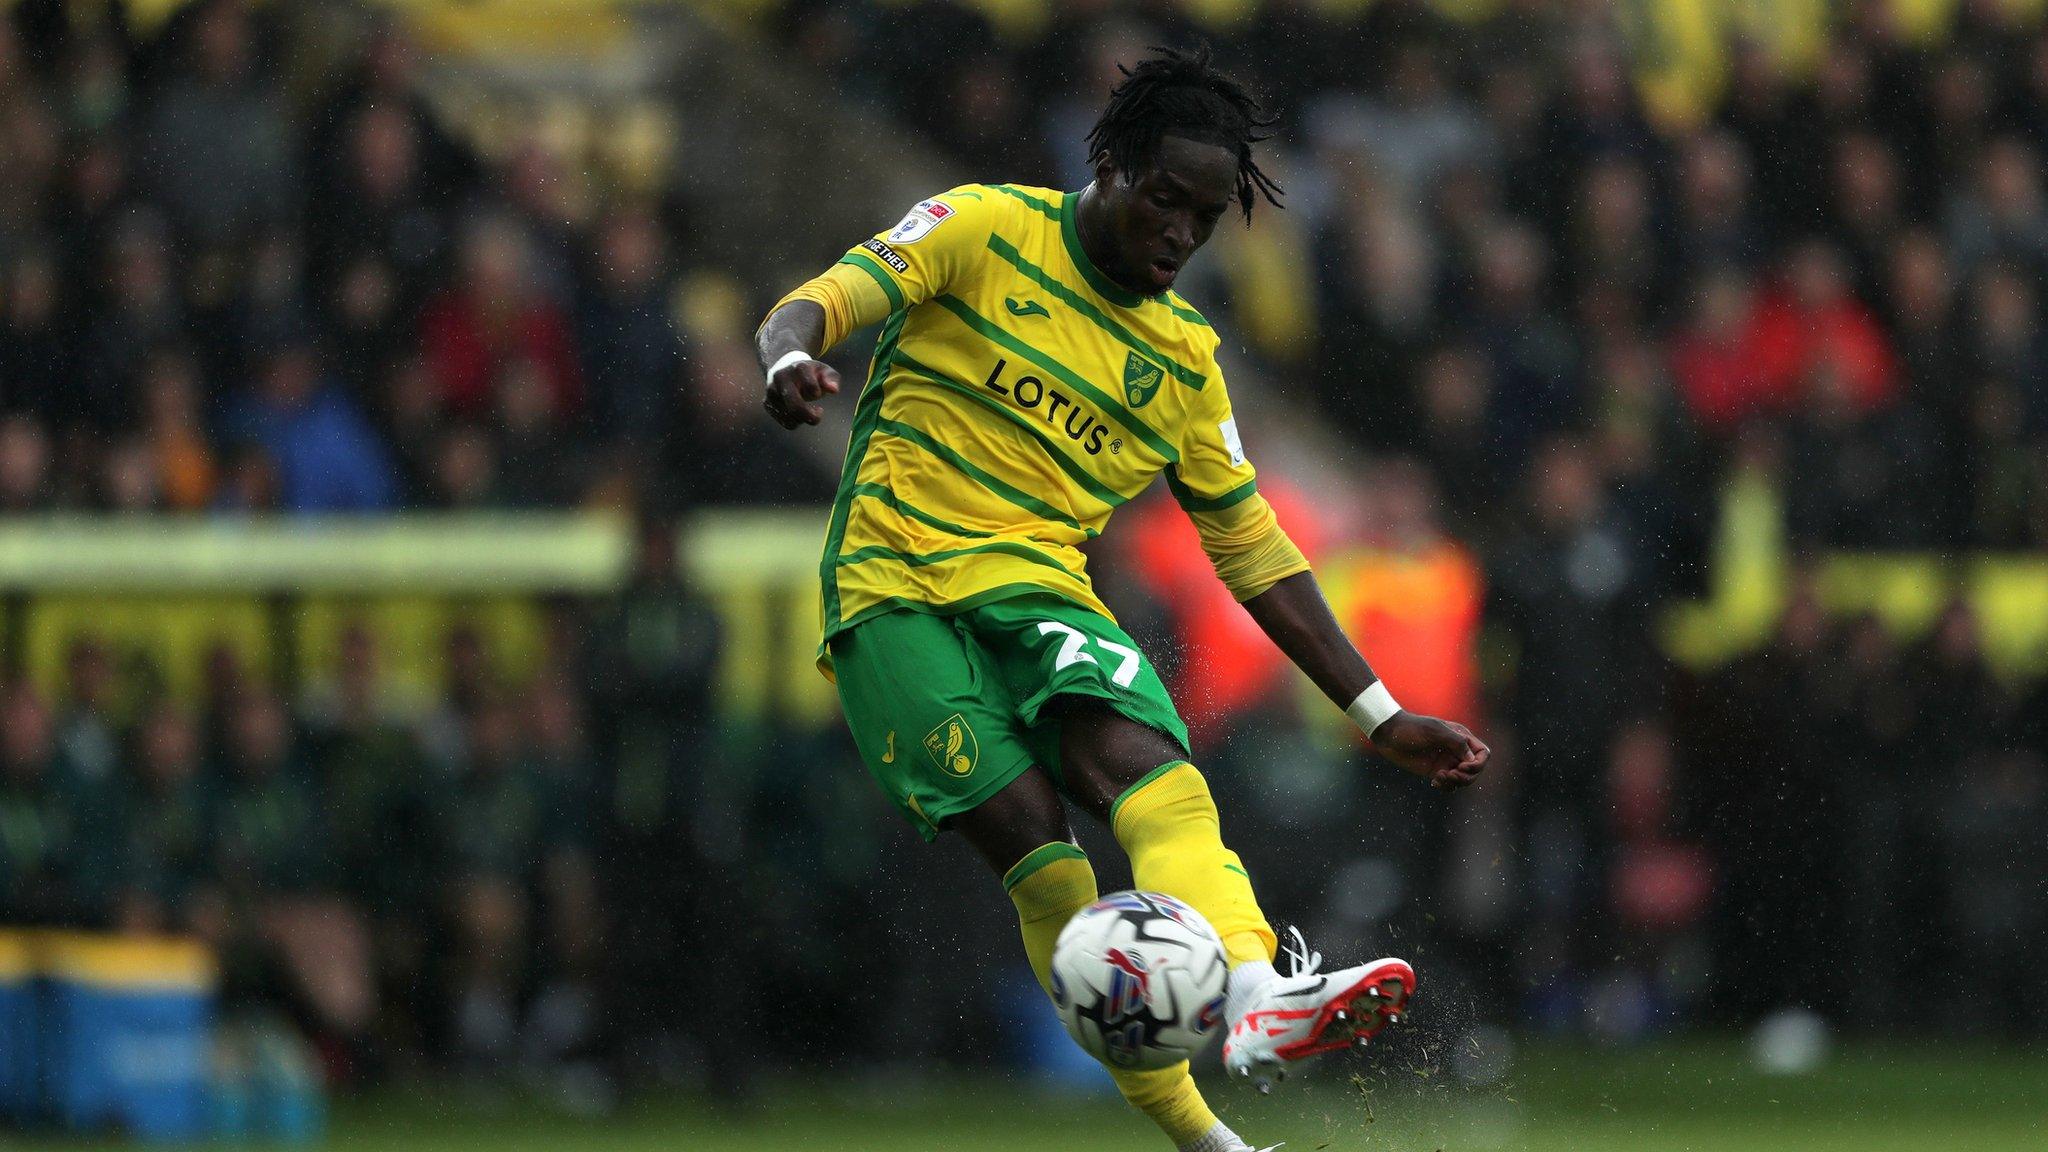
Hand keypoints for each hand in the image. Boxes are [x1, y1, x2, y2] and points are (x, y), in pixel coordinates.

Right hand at [763, 358, 840, 428]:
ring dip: (804, 418)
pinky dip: (795, 422)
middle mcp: (781, 378)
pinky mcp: (767, 403)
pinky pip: (785, 422)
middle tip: (818, 413)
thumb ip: (831, 379)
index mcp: (798, 368)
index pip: (811, 386)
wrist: (784, 370)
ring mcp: (772, 391)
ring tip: (808, 408)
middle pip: (795, 406)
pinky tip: (797, 412)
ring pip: (790, 417)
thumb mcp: (824, 371)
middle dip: (810, 416)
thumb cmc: (810, 374)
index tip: (818, 393)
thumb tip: (834, 390)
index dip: (817, 393)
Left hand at [1370, 712, 1489, 790]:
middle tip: (1450, 775)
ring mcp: (1446, 761)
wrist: (1389, 735)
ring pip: (1463, 779)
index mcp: (1460, 737)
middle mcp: (1456, 750)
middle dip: (1466, 776)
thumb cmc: (1411, 728)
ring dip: (1455, 783)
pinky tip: (1434, 782)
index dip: (1478, 764)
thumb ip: (1455, 742)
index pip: (1482, 753)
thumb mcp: (1434, 731)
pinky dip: (1445, 786)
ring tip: (1439, 778)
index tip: (1463, 767)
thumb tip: (1471, 759)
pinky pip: (1449, 784)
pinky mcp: (1435, 771)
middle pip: (1475, 770)